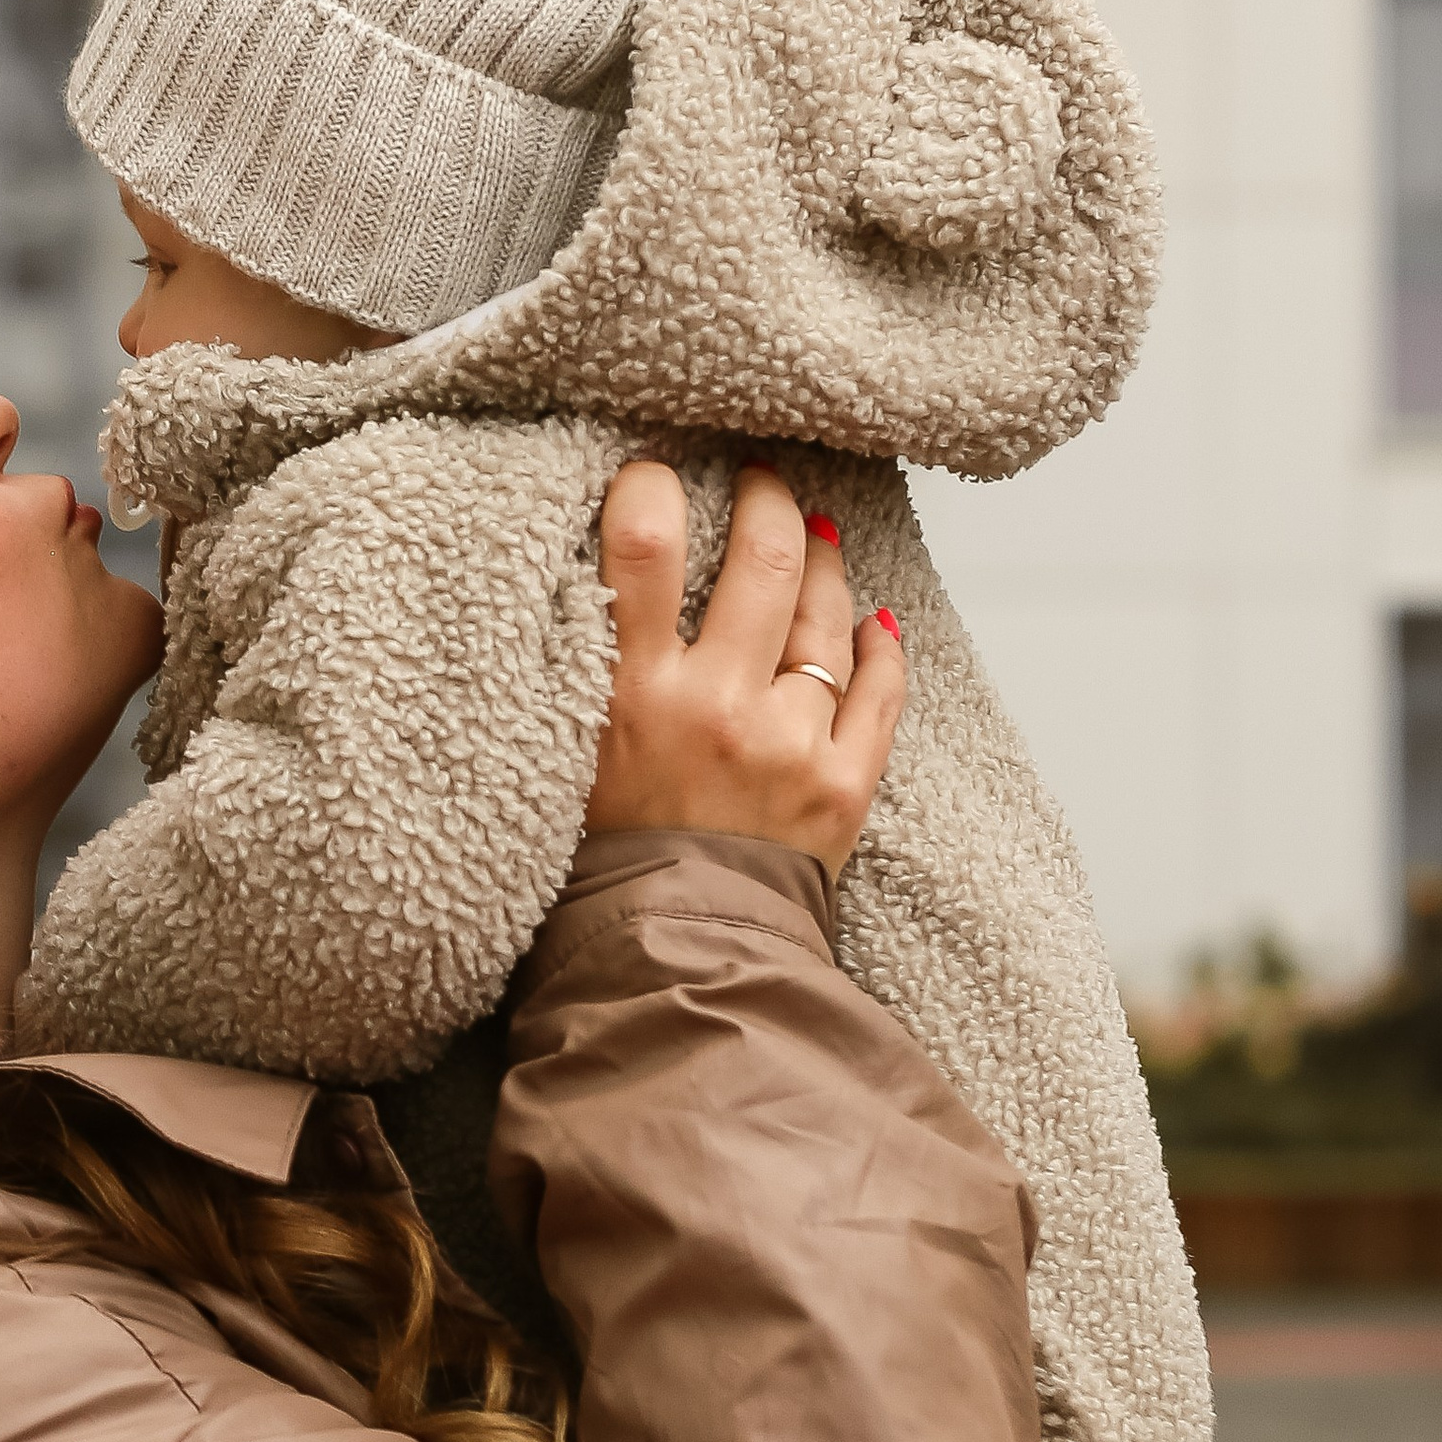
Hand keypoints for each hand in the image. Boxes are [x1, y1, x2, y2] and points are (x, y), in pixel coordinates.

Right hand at [581, 460, 904, 870]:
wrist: (662, 968)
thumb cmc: (595, 867)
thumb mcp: (559, 756)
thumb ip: (584, 672)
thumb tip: (603, 582)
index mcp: (632, 697)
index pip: (645, 547)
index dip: (652, 487)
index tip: (654, 474)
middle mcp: (718, 709)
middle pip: (763, 561)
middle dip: (767, 502)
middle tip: (762, 483)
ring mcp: (790, 745)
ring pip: (825, 616)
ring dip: (822, 562)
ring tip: (813, 535)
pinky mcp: (842, 786)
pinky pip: (879, 690)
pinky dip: (882, 645)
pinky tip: (876, 617)